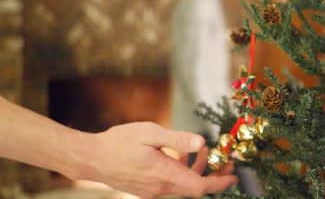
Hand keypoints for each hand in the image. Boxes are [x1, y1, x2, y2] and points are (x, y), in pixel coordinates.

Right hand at [75, 122, 237, 197]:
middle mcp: (161, 187)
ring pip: (182, 184)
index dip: (219, 183)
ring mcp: (152, 190)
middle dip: (212, 174)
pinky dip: (180, 170)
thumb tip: (202, 142)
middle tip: (224, 161)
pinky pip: (170, 183)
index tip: (233, 175)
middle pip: (194, 187)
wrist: (91, 159)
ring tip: (200, 149)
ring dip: (195, 168)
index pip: (199, 187)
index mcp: (164, 174)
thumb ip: (177, 139)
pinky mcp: (145, 189)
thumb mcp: (149, 133)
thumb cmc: (118, 143)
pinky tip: (178, 154)